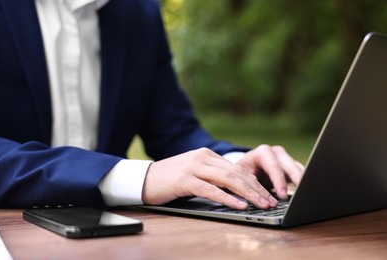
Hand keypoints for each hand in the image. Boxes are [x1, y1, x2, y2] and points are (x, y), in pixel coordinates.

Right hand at [142, 146, 303, 209]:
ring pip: (227, 179)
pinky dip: (227, 197)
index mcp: (206, 155)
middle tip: (270, 201)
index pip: (237, 168)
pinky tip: (239, 205)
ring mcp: (193, 167)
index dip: (254, 182)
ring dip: (247, 193)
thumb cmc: (170, 179)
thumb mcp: (194, 173)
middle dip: (256, 188)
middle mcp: (202, 158)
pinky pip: (211, 189)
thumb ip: (212, 176)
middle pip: (236, 173)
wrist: (144, 178)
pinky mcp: (185, 180)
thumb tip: (235, 188)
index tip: (267, 194)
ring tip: (261, 204)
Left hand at [235, 145, 303, 199]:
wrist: (249, 167)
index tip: (282, 195)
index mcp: (263, 152)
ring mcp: (287, 159)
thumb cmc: (244, 171)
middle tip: (300, 195)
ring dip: (303, 182)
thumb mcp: (241, 174)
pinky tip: (307, 194)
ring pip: (299, 170)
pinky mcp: (293, 167)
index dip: (278, 181)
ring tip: (307, 195)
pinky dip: (304, 184)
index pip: (273, 166)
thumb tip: (255, 189)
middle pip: (290, 166)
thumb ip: (248, 180)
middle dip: (296, 180)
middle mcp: (277, 153)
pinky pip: (302, 175)